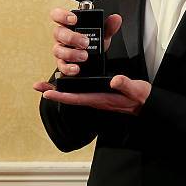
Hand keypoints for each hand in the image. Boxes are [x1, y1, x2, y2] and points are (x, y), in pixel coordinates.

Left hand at [33, 75, 151, 115]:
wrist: (147, 105)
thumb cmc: (142, 98)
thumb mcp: (136, 89)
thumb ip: (126, 85)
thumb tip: (114, 80)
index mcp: (102, 99)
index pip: (77, 98)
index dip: (61, 96)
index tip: (47, 93)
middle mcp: (97, 100)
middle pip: (71, 97)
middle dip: (54, 92)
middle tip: (38, 87)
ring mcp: (98, 98)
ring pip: (75, 95)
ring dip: (61, 90)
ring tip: (47, 84)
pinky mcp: (101, 95)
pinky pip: (82, 93)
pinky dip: (72, 88)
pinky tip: (68, 83)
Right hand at [48, 7, 122, 77]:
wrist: (95, 60)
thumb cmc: (93, 43)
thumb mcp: (102, 34)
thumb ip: (109, 26)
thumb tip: (116, 19)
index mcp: (69, 25)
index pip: (57, 15)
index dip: (62, 15)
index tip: (74, 19)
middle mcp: (62, 36)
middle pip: (58, 33)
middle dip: (72, 37)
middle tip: (85, 42)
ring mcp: (61, 50)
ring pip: (58, 50)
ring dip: (71, 53)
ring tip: (84, 56)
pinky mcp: (62, 63)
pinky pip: (61, 66)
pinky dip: (68, 68)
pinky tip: (76, 68)